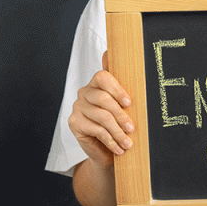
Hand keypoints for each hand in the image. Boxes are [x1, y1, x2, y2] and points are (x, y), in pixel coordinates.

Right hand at [68, 51, 133, 168]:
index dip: (117, 89)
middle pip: (103, 99)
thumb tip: (110, 53)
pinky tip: (119, 148)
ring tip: (128, 143)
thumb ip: (122, 86)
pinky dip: (111, 140)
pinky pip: (97, 130)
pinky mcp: (74, 123)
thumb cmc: (118, 126)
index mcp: (97, 84)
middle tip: (132, 128)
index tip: (129, 103)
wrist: (106, 151)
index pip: (103, 77)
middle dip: (121, 115)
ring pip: (102, 117)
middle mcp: (85, 93)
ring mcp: (78, 107)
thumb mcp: (125, 107)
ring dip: (118, 132)